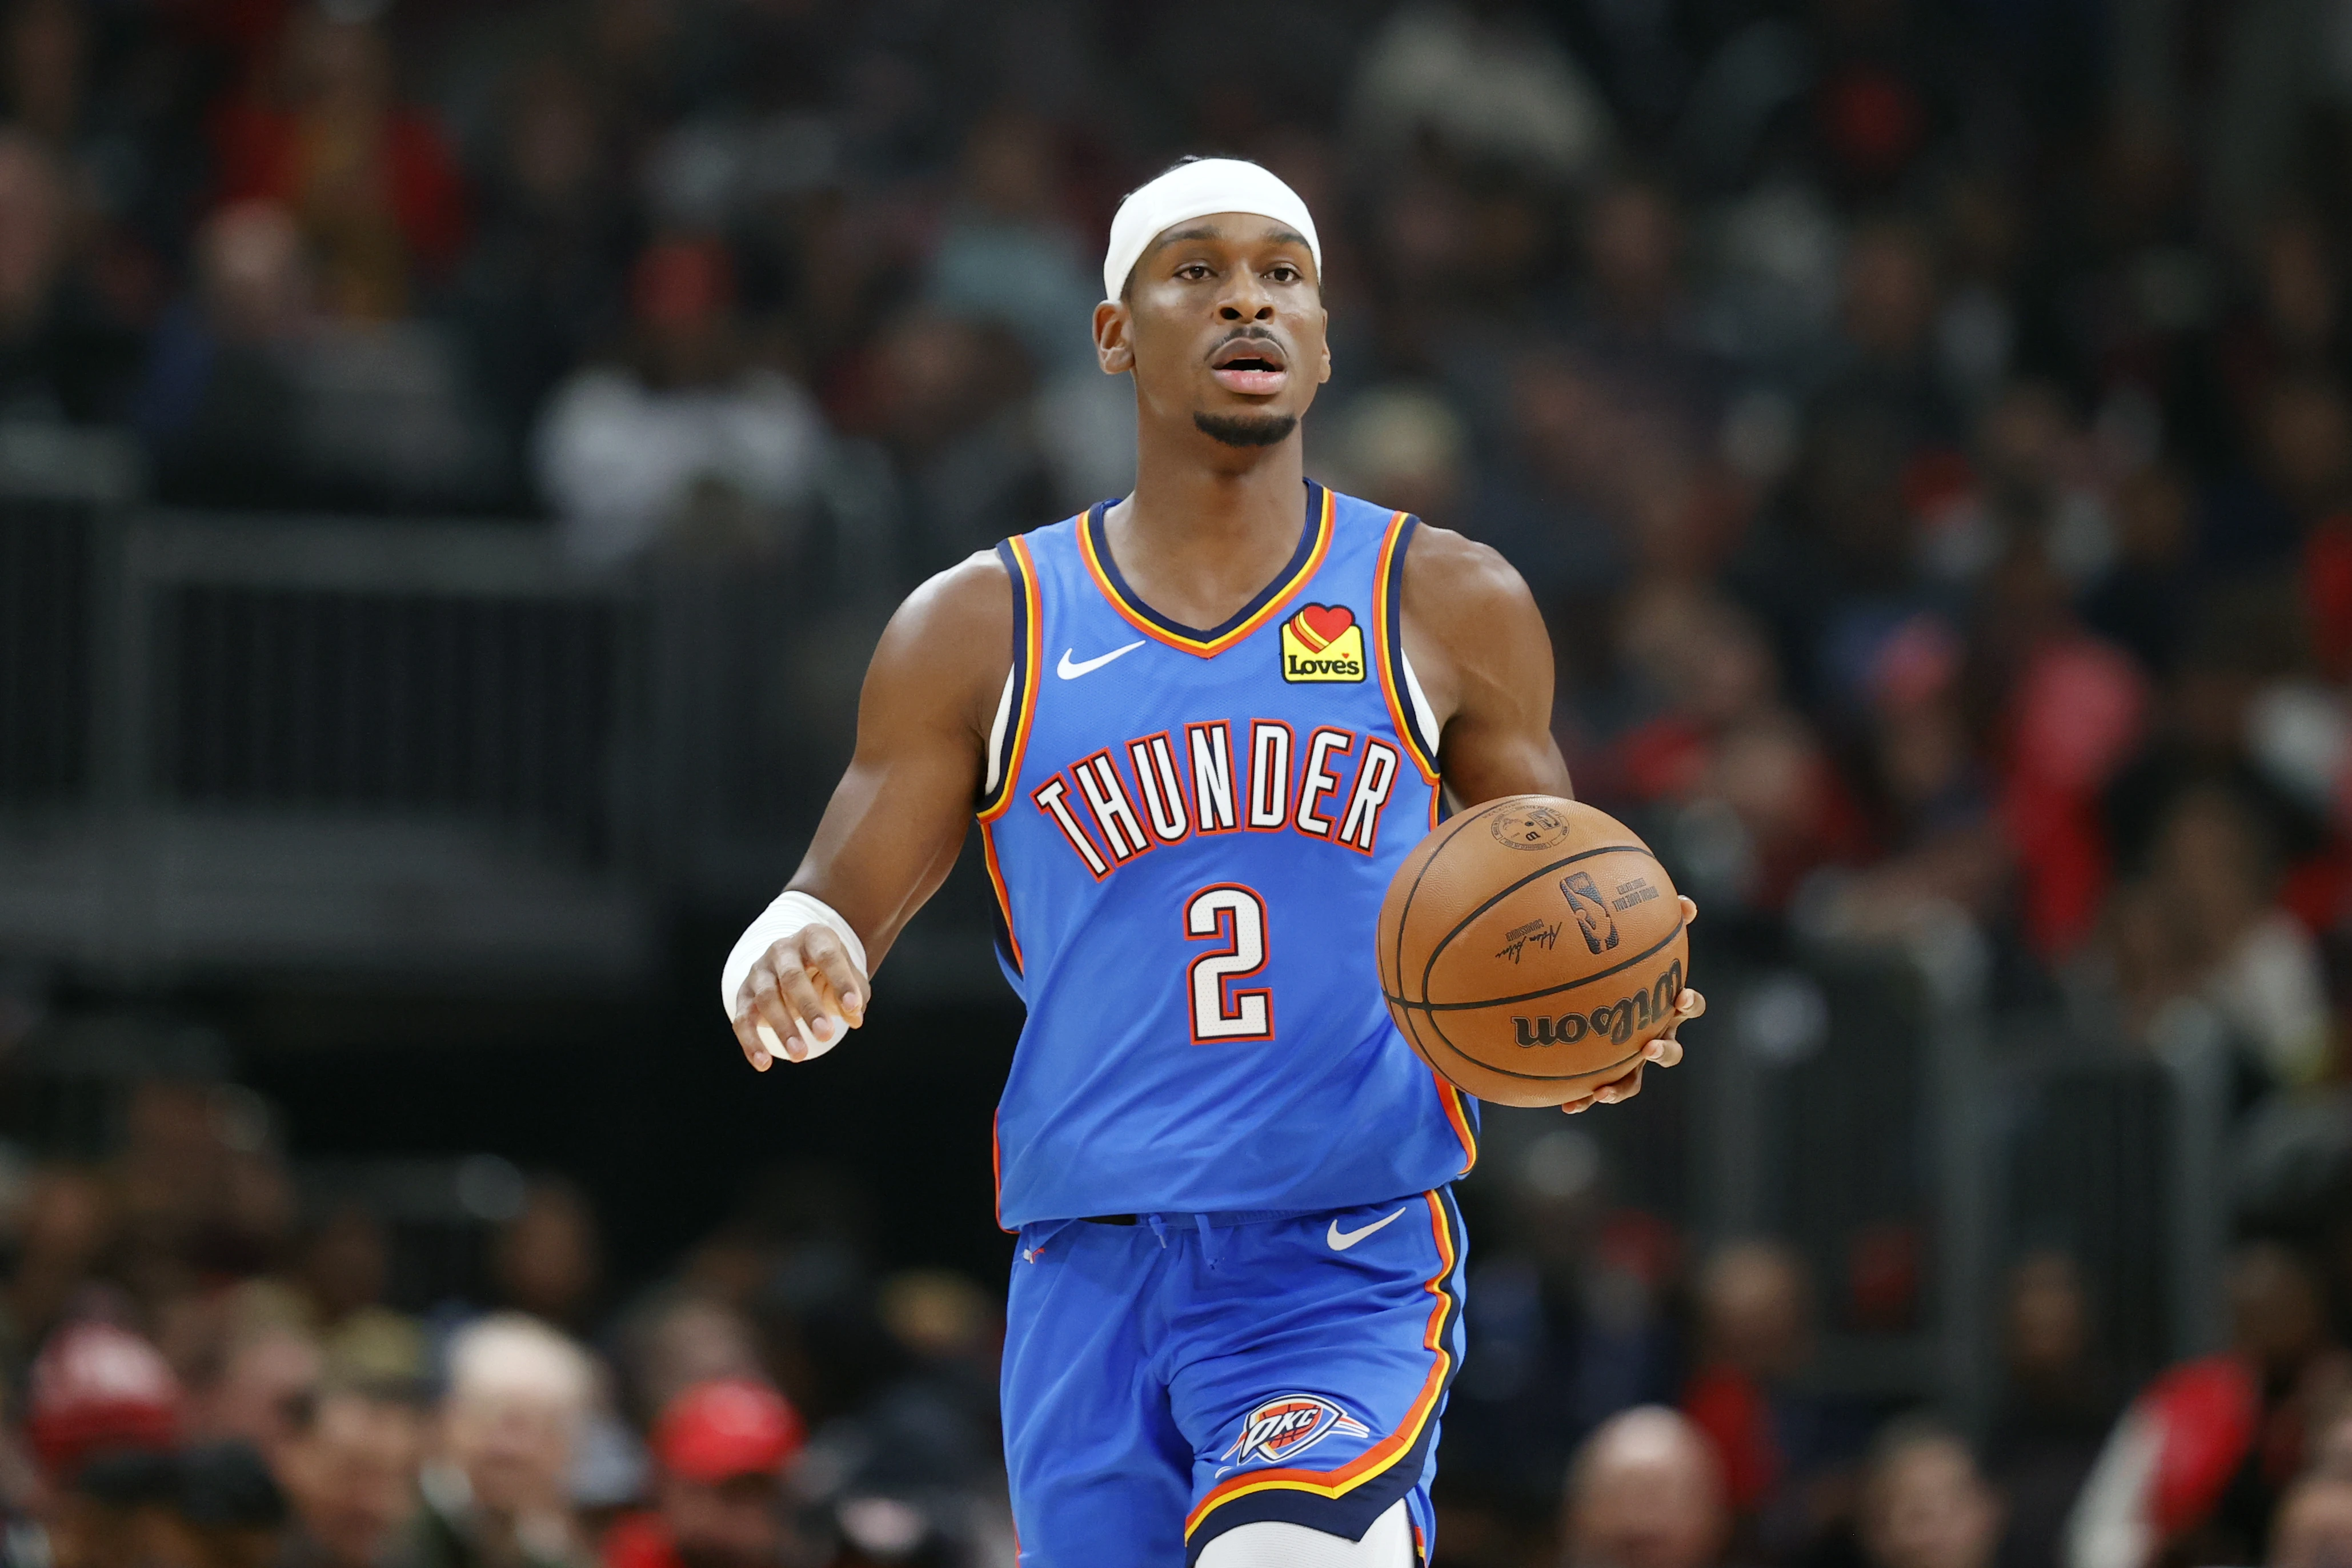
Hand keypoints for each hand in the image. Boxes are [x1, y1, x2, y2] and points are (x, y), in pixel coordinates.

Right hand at [729, 925, 866, 1071]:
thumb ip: (855, 995)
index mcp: (813, 938)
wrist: (797, 964)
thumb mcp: (847, 977)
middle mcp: (782, 950)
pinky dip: (751, 1042)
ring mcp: (759, 971)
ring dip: (783, 1028)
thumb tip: (855, 1018)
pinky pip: (742, 1019)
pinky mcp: (743, 994)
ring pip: (766, 998)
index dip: (841, 981)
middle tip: (825, 1035)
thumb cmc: (827, 972)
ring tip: (800, 1055)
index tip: (853, 1008)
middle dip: (809, 1008)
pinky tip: (763, 1064)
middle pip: (792, 978)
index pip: (827, 956)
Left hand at [1563, 895, 1702, 1114]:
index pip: (1689, 1006)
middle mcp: (1655, 1036)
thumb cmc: (1625, 966)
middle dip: (1664, 1053)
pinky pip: (1596, 1089)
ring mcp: (1630, 1060)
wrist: (1598, 995)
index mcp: (1665, 1006)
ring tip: (1604, 1091)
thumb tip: (1685, 902)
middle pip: (1671, 1052)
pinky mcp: (1606, 1073)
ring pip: (1634, 1080)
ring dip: (1622, 1087)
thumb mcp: (1639, 941)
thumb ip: (1660, 921)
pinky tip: (1565, 1104)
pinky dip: (1584, 1098)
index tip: (1680, 997)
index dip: (1689, 1004)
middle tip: (1649, 1047)